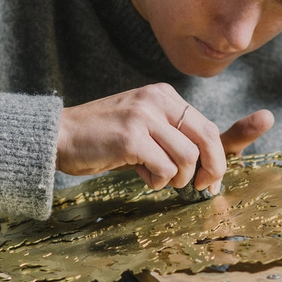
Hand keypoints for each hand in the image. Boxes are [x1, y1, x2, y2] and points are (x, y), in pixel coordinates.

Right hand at [56, 83, 273, 194]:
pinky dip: (157, 181)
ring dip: (177, 178)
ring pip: (187, 157)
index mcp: (163, 95)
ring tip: (156, 178)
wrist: (59, 135)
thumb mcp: (143, 126)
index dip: (221, 153)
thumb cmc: (102, 138)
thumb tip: (209, 168)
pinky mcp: (131, 138)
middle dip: (212, 168)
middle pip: (207, 138)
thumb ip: (172, 137)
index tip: (216, 177)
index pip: (207, 124)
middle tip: (203, 187)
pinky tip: (140, 175)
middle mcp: (156, 100)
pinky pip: (165, 169)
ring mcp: (144, 117)